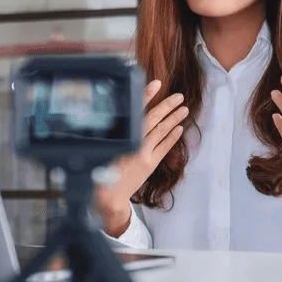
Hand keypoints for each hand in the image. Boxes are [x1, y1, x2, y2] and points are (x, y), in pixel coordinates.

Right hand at [96, 79, 187, 235]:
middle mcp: (133, 145)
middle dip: (167, 106)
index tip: (156, 84)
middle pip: (153, 120)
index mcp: (119, 137)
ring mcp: (143, 155)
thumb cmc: (98, 171)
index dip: (146, 96)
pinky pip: (163, 148)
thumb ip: (110, 133)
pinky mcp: (149, 165)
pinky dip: (172, 137)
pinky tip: (179, 129)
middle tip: (179, 96)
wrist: (107, 197)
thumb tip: (119, 112)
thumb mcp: (99, 148)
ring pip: (160, 132)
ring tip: (184, 109)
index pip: (135, 111)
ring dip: (173, 119)